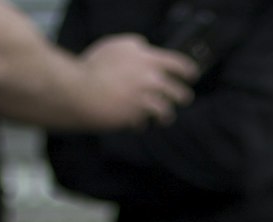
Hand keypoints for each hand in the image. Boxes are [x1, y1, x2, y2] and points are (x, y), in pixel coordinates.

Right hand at [79, 35, 196, 127]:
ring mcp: (144, 95)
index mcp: (142, 54)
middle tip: (184, 98)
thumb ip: (132, 47)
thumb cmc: (90, 67)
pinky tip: (138, 125)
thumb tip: (144, 46)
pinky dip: (142, 123)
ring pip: (166, 109)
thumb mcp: (112, 46)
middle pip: (176, 89)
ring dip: (166, 115)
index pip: (174, 61)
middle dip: (182, 96)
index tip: (193, 74)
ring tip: (164, 119)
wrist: (78, 89)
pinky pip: (146, 121)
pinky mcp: (137, 113)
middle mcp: (147, 73)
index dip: (187, 69)